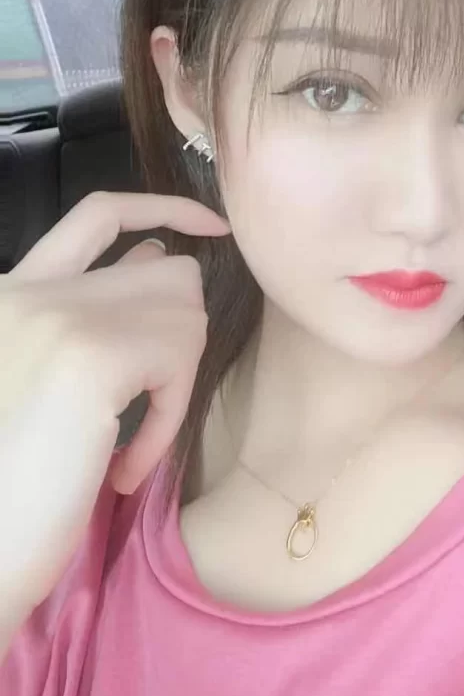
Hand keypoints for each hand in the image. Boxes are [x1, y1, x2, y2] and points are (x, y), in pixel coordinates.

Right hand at [0, 191, 229, 629]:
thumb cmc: (7, 487)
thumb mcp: (44, 381)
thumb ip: (90, 311)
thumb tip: (159, 255)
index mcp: (9, 292)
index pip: (100, 213)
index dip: (164, 208)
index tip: (211, 226)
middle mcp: (26, 288)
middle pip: (167, 267)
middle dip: (176, 333)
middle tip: (143, 397)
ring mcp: (56, 315)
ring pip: (185, 306)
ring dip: (173, 379)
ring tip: (125, 438)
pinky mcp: (92, 355)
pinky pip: (183, 358)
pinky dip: (168, 419)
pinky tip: (121, 467)